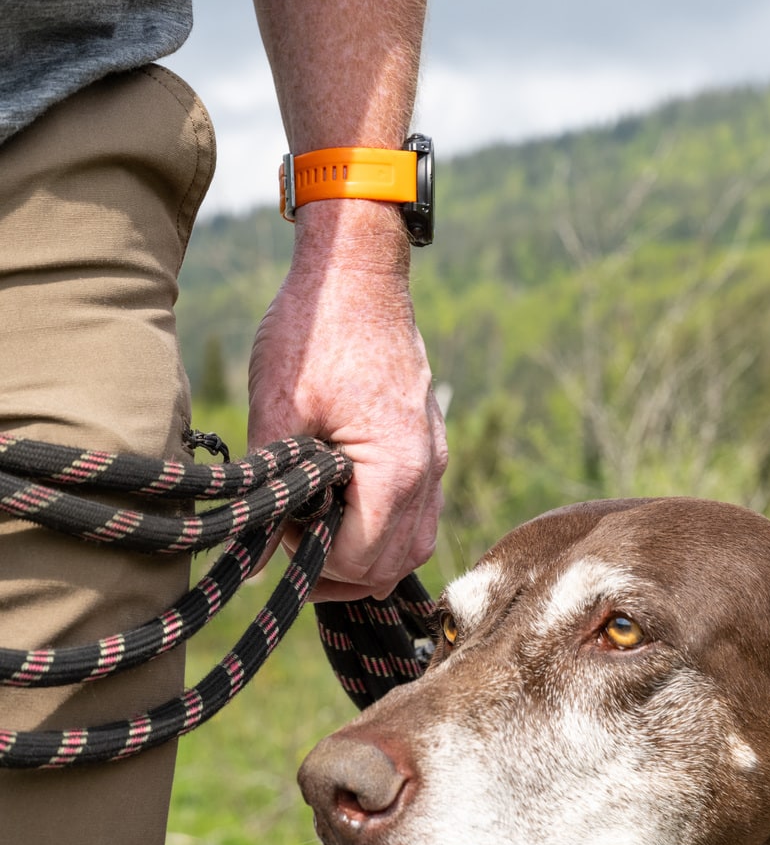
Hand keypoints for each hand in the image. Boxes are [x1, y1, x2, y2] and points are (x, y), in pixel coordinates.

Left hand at [247, 202, 446, 600]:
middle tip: (289, 545)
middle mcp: (427, 469)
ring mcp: (434, 455)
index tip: (276, 532)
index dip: (312, 561)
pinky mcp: (428, 442)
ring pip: (413, 543)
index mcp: (395, 467)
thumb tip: (259, 546)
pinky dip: (383, 526)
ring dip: (366, 554)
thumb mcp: (276, 409)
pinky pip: (417, 510)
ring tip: (314, 534)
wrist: (358, 273)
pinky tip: (339, 506)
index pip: (362, 558)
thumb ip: (272, 486)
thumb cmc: (315, 332)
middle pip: (395, 564)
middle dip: (340, 572)